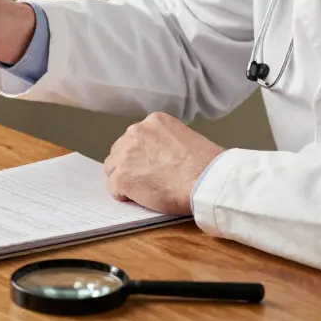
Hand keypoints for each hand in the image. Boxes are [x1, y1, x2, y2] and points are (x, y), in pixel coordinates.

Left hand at [103, 112, 223, 214]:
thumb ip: (165, 142)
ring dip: (124, 179)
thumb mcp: (185, 138)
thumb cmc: (206, 165)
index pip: (135, 138)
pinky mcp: (123, 177)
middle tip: (144, 180)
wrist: (207, 181)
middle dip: (128, 165)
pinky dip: (124, 195)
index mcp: (154, 121)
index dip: (140, 155)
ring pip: (113, 169)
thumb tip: (157, 157)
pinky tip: (140, 199)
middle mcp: (136, 132)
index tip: (149, 166)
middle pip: (119, 151)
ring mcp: (127, 154)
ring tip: (143, 191)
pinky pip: (113, 188)